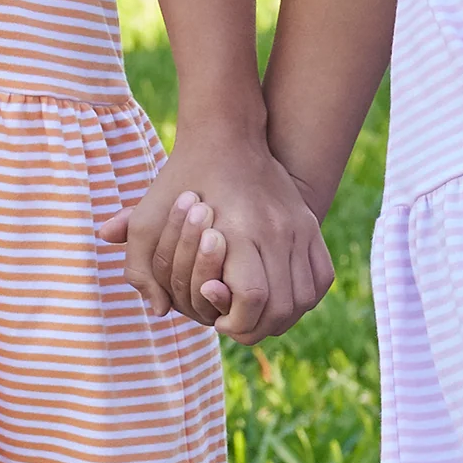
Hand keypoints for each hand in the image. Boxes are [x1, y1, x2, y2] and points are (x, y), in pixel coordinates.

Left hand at [108, 121, 337, 343]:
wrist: (226, 135)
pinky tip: (279, 298)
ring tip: (254, 316)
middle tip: (233, 325)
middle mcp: (275, 231)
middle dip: (257, 328)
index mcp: (237, 231)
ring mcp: (298, 228)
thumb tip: (159, 311)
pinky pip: (321, 277)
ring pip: (305, 298)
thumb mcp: (148, 219)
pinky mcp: (310, 225)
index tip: (215, 321)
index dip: (236, 322)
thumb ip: (141, 268)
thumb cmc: (181, 180)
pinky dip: (303, 298)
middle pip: (282, 307)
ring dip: (281, 318)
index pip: (253, 300)